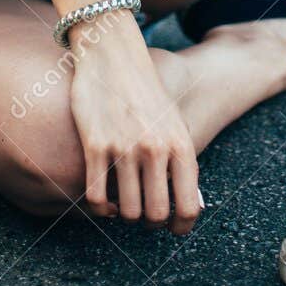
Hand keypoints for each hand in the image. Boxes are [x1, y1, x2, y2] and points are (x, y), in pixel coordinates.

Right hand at [67, 13, 201, 233]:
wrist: (114, 55)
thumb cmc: (145, 93)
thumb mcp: (173, 123)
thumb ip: (179, 161)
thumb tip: (187, 206)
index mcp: (181, 145)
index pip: (189, 207)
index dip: (181, 227)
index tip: (172, 230)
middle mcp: (155, 149)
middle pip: (155, 216)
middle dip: (149, 222)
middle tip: (143, 213)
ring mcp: (125, 148)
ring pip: (127, 212)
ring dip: (124, 215)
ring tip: (123, 203)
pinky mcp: (96, 144)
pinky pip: (97, 197)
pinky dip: (100, 208)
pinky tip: (103, 200)